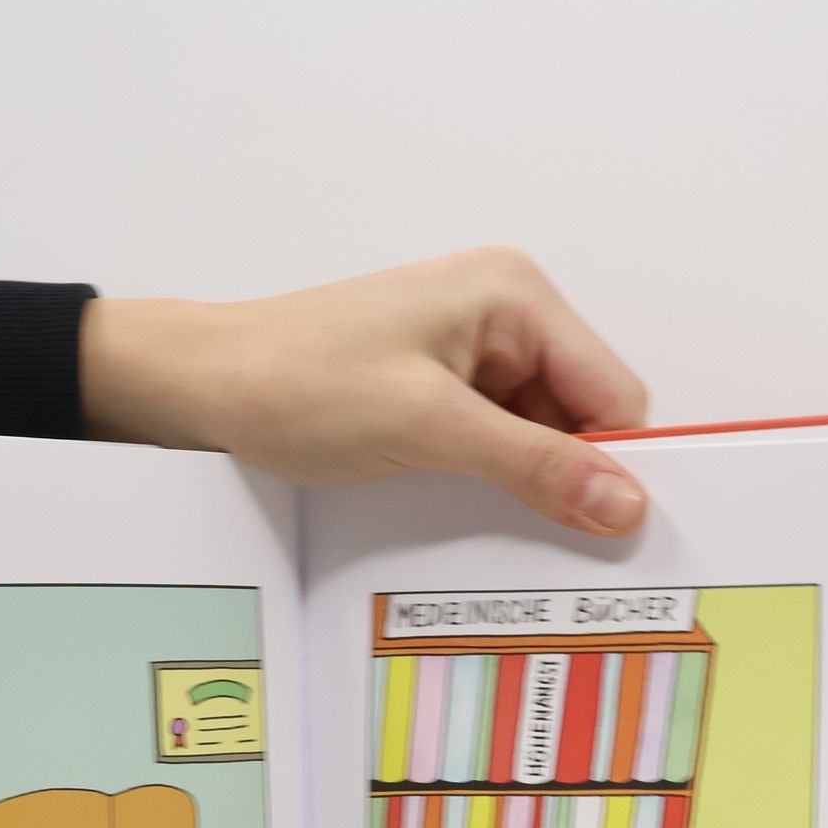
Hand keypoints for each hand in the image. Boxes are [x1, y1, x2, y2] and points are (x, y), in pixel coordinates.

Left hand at [80, 247, 650, 535]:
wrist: (204, 385)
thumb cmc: (297, 381)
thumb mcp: (429, 428)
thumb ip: (535, 466)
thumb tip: (623, 501)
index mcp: (515, 296)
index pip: (614, 393)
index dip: (614, 464)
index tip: (608, 531)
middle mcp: (504, 314)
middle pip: (582, 417)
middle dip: (562, 475)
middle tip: (531, 531)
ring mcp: (471, 352)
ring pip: (540, 438)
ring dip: (518, 481)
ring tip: (463, 500)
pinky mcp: (440, 388)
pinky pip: (496, 443)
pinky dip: (487, 478)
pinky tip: (450, 496)